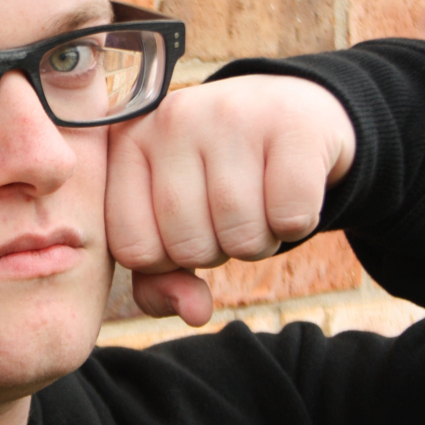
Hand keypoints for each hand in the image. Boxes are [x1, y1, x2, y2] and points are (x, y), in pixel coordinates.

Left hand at [105, 75, 354, 326]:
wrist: (286, 111)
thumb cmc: (213, 176)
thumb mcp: (170, 216)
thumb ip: (158, 277)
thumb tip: (193, 313)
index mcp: (127, 142)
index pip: (132, 248)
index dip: (166, 259)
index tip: (184, 227)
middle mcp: (171, 119)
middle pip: (188, 246)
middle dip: (216, 250)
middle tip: (227, 212)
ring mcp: (229, 114)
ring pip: (240, 237)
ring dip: (259, 241)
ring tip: (256, 202)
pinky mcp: (289, 124)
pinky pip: (291, 218)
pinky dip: (297, 224)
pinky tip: (288, 190)